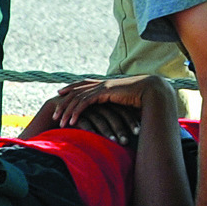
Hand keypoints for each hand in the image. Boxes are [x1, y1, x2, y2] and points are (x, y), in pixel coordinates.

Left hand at [48, 73, 164, 126]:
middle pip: (76, 91)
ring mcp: (102, 86)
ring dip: (67, 110)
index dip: (70, 88)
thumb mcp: (125, 103)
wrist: (152, 91)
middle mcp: (102, 83)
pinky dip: (76, 112)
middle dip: (64, 102)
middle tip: (54, 113)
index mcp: (106, 84)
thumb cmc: (142, 99)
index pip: (83, 84)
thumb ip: (116, 106)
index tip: (60, 94)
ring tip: (59, 122)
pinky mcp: (104, 92)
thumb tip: (114, 114)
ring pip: (78, 97)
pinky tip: (71, 121)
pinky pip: (85, 102)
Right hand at [71, 102, 142, 144]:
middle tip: (128, 141)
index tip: (139, 132)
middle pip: (113, 114)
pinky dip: (91, 130)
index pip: (122, 110)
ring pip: (100, 118)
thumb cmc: (81, 116)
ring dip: (109, 131)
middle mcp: (97, 103)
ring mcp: (85, 107)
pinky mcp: (74, 113)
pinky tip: (97, 138)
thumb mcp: (97, 116)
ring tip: (117, 142)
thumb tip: (129, 134)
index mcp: (106, 102)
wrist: (56, 109)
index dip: (131, 120)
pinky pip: (84, 121)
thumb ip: (111, 121)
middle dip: (122, 128)